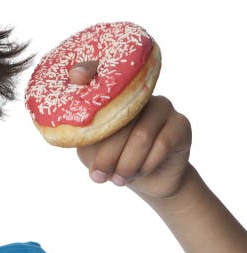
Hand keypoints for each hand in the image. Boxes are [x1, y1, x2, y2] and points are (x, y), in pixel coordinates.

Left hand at [70, 62, 192, 199]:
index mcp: (114, 95)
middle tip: (98, 177)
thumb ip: (82, 131)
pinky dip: (147, 164)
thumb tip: (71, 122)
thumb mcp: (91, 148)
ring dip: (127, 164)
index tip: (75, 76)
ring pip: (141, 136)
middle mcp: (138, 94)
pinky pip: (162, 144)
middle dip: (107, 156)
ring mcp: (162, 106)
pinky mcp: (180, 123)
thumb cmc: (114, 160)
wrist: (150, 182)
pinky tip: (139, 173)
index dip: (87, 71)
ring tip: (118, 180)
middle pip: (120, 121)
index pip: (99, 73)